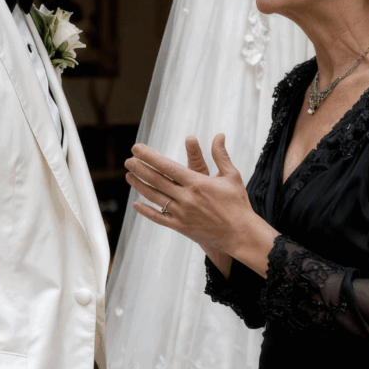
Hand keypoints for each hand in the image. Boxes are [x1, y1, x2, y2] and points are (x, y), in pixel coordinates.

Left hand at [125, 135, 255, 253]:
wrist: (240, 233)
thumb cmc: (237, 202)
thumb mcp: (231, 175)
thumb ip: (221, 155)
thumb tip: (219, 135)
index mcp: (197, 183)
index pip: (167, 167)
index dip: (150, 157)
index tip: (138, 148)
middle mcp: (186, 198)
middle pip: (157, 180)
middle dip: (140, 168)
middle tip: (128, 160)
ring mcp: (182, 214)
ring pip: (155, 197)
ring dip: (140, 185)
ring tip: (129, 175)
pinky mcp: (181, 227)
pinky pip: (159, 218)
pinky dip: (146, 211)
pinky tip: (136, 204)